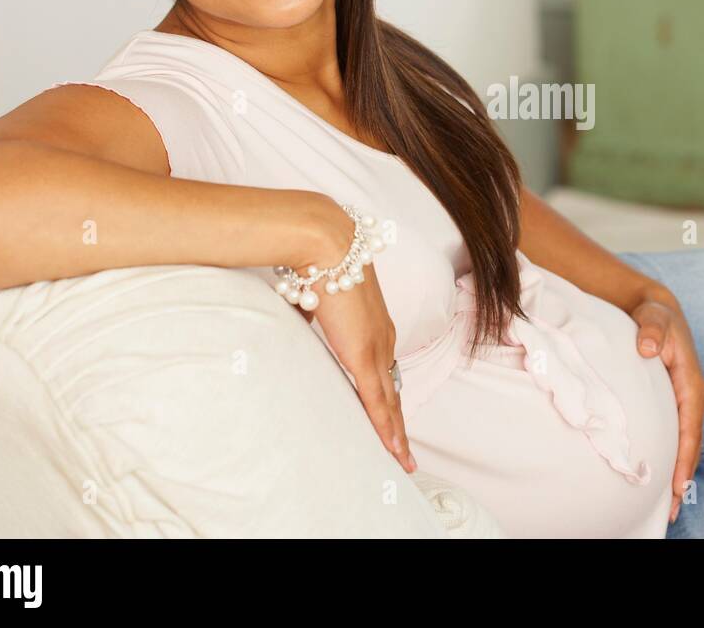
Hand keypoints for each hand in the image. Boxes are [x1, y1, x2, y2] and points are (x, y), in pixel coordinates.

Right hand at [289, 199, 416, 474]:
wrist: (326, 242)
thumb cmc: (317, 260)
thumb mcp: (315, 292)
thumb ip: (312, 307)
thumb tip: (299, 307)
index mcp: (372, 323)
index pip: (383, 369)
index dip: (387, 396)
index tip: (390, 417)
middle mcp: (382, 337)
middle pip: (392, 390)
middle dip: (397, 423)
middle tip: (403, 453)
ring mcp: (377, 348)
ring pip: (390, 402)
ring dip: (395, 433)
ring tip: (402, 461)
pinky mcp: (365, 356)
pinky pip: (378, 402)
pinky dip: (386, 428)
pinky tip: (392, 449)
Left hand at [629, 293, 703, 525]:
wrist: (656, 311)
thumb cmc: (655, 316)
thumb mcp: (654, 316)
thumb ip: (651, 329)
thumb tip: (647, 348)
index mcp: (691, 383)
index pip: (690, 426)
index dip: (685, 456)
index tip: (678, 484)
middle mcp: (692, 397)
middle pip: (690, 445)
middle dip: (682, 477)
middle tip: (670, 510)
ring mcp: (684, 404)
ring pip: (684, 445)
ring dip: (678, 474)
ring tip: (668, 507)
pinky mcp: (674, 405)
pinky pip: (675, 437)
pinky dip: (671, 459)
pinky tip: (661, 481)